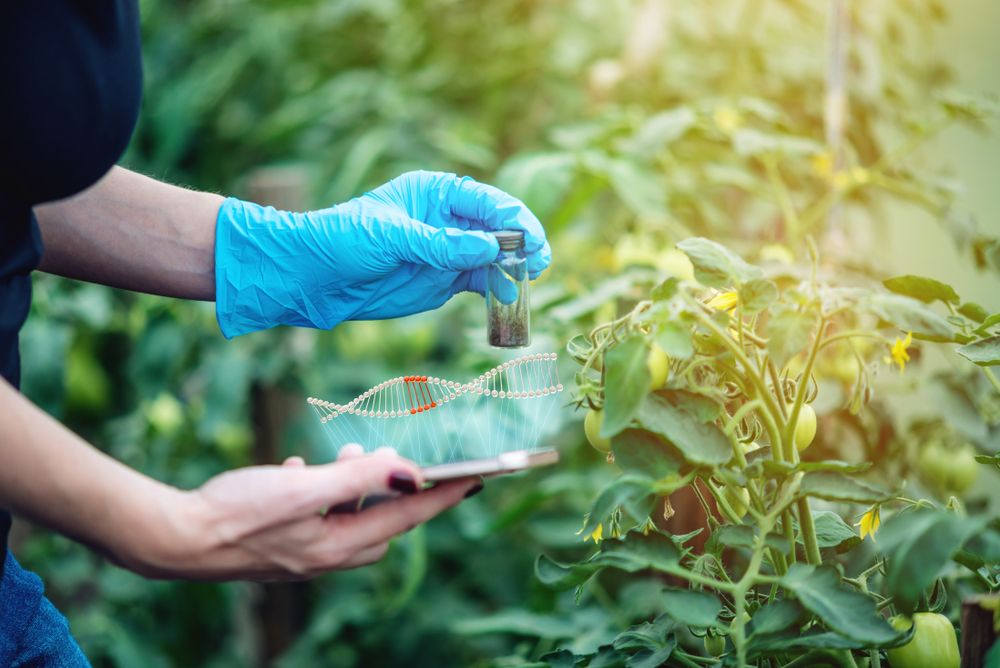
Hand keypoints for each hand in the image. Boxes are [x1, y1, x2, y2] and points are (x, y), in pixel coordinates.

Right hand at [142, 446, 479, 580]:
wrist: (175, 539)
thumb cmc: (237, 514)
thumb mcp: (303, 489)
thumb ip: (356, 479)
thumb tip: (408, 470)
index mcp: (339, 544)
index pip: (409, 516)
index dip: (443, 495)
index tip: (475, 479)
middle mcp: (326, 555)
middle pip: (382, 524)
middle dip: (395, 491)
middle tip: (390, 458)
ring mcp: (302, 552)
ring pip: (348, 520)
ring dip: (354, 488)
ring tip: (342, 457)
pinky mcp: (279, 543)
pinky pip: (315, 517)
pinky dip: (320, 493)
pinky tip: (298, 472)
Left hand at [214, 170, 549, 337]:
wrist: (311, 279)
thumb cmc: (341, 241)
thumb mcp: (391, 238)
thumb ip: (441, 244)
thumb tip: (488, 249)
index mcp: (436, 193)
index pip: (486, 202)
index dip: (513, 219)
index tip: (530, 239)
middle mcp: (449, 220)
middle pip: (498, 229)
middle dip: (522, 243)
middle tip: (541, 261)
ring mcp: (449, 252)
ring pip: (495, 258)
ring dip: (514, 269)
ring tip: (531, 281)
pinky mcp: (445, 282)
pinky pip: (481, 284)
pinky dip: (498, 291)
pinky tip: (510, 298)